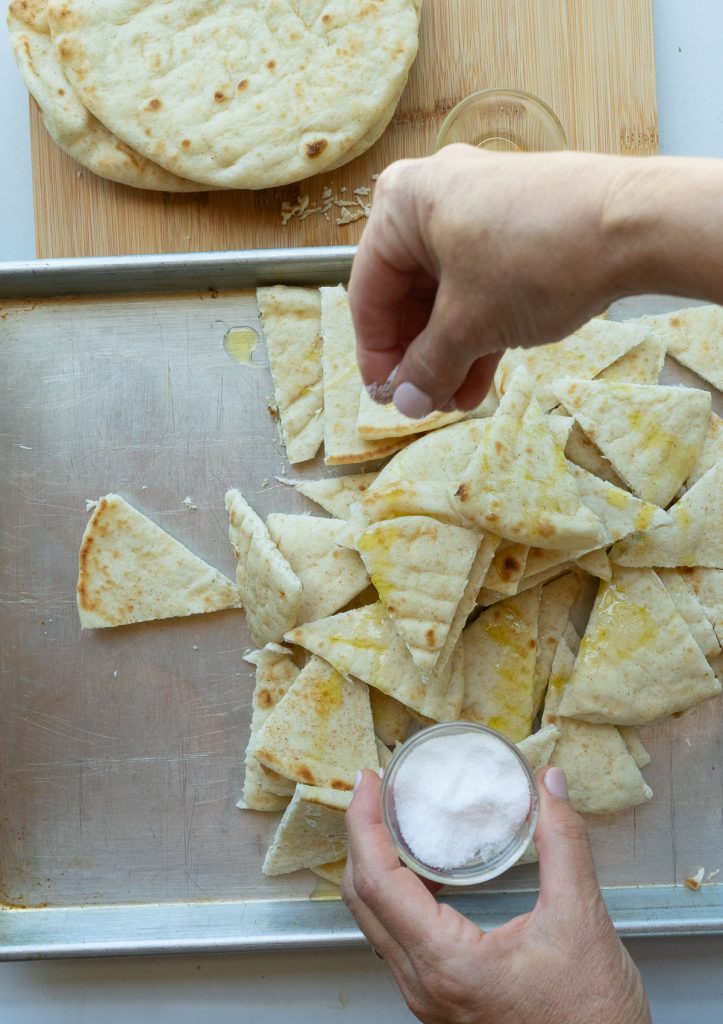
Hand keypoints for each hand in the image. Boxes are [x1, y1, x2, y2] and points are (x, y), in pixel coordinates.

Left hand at [342, 766, 650, 1023]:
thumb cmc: (593, 1018)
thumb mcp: (582, 919)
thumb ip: (563, 843)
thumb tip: (548, 785)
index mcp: (447, 963)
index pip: (377, 881)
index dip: (364, 824)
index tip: (368, 783)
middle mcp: (425, 986)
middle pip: (362, 901)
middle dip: (362, 837)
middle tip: (375, 792)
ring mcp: (429, 999)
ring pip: (376, 923)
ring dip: (376, 867)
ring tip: (395, 823)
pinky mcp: (442, 1003)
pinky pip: (398, 942)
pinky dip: (397, 897)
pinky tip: (427, 874)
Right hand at [348, 146, 636, 414]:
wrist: (634, 224)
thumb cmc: (535, 259)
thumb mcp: (469, 324)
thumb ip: (428, 367)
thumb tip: (406, 402)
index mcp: (402, 204)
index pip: (367, 292)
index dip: (374, 354)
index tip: (387, 397)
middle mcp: (434, 197)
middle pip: (407, 294)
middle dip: (419, 357)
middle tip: (426, 402)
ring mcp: (479, 210)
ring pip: (447, 294)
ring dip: (450, 353)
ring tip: (457, 400)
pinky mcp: (517, 226)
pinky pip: (480, 284)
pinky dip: (478, 330)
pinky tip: (480, 379)